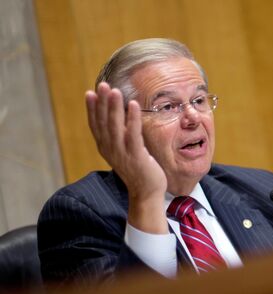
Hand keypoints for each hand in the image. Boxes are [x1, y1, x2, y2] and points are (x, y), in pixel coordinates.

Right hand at [86, 82, 167, 232]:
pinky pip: (132, 134)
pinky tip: (132, 105)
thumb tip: (120, 117)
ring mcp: (122, 153)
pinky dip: (131, 118)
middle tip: (102, 85)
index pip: (95, 125)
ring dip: (114, 107)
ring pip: (115, 126)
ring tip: (115, 91)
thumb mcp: (124, 151)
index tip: (91, 93)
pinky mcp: (136, 156)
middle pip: (103, 122)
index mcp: (105, 148)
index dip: (92, 109)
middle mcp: (110, 150)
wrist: (147, 193)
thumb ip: (120, 136)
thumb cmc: (138, 170)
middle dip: (102, 103)